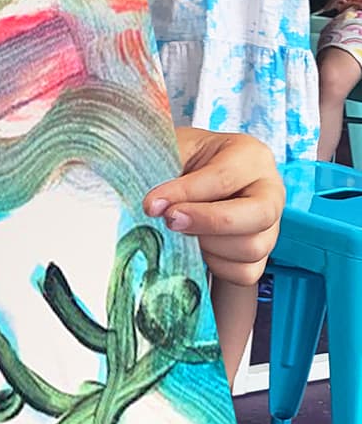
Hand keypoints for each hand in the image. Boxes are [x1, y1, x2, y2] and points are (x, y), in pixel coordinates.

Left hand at [144, 127, 282, 285]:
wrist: (190, 176)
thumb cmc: (184, 160)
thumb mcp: (176, 150)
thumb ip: (167, 172)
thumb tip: (154, 206)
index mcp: (251, 155)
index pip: (224, 178)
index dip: (185, 193)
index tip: (152, 204)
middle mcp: (270, 190)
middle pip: (257, 215)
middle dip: (208, 223)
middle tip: (171, 222)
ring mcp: (272, 225)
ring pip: (252, 248)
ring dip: (208, 245)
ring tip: (183, 231)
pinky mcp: (263, 254)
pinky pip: (246, 273)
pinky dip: (217, 266)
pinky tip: (197, 248)